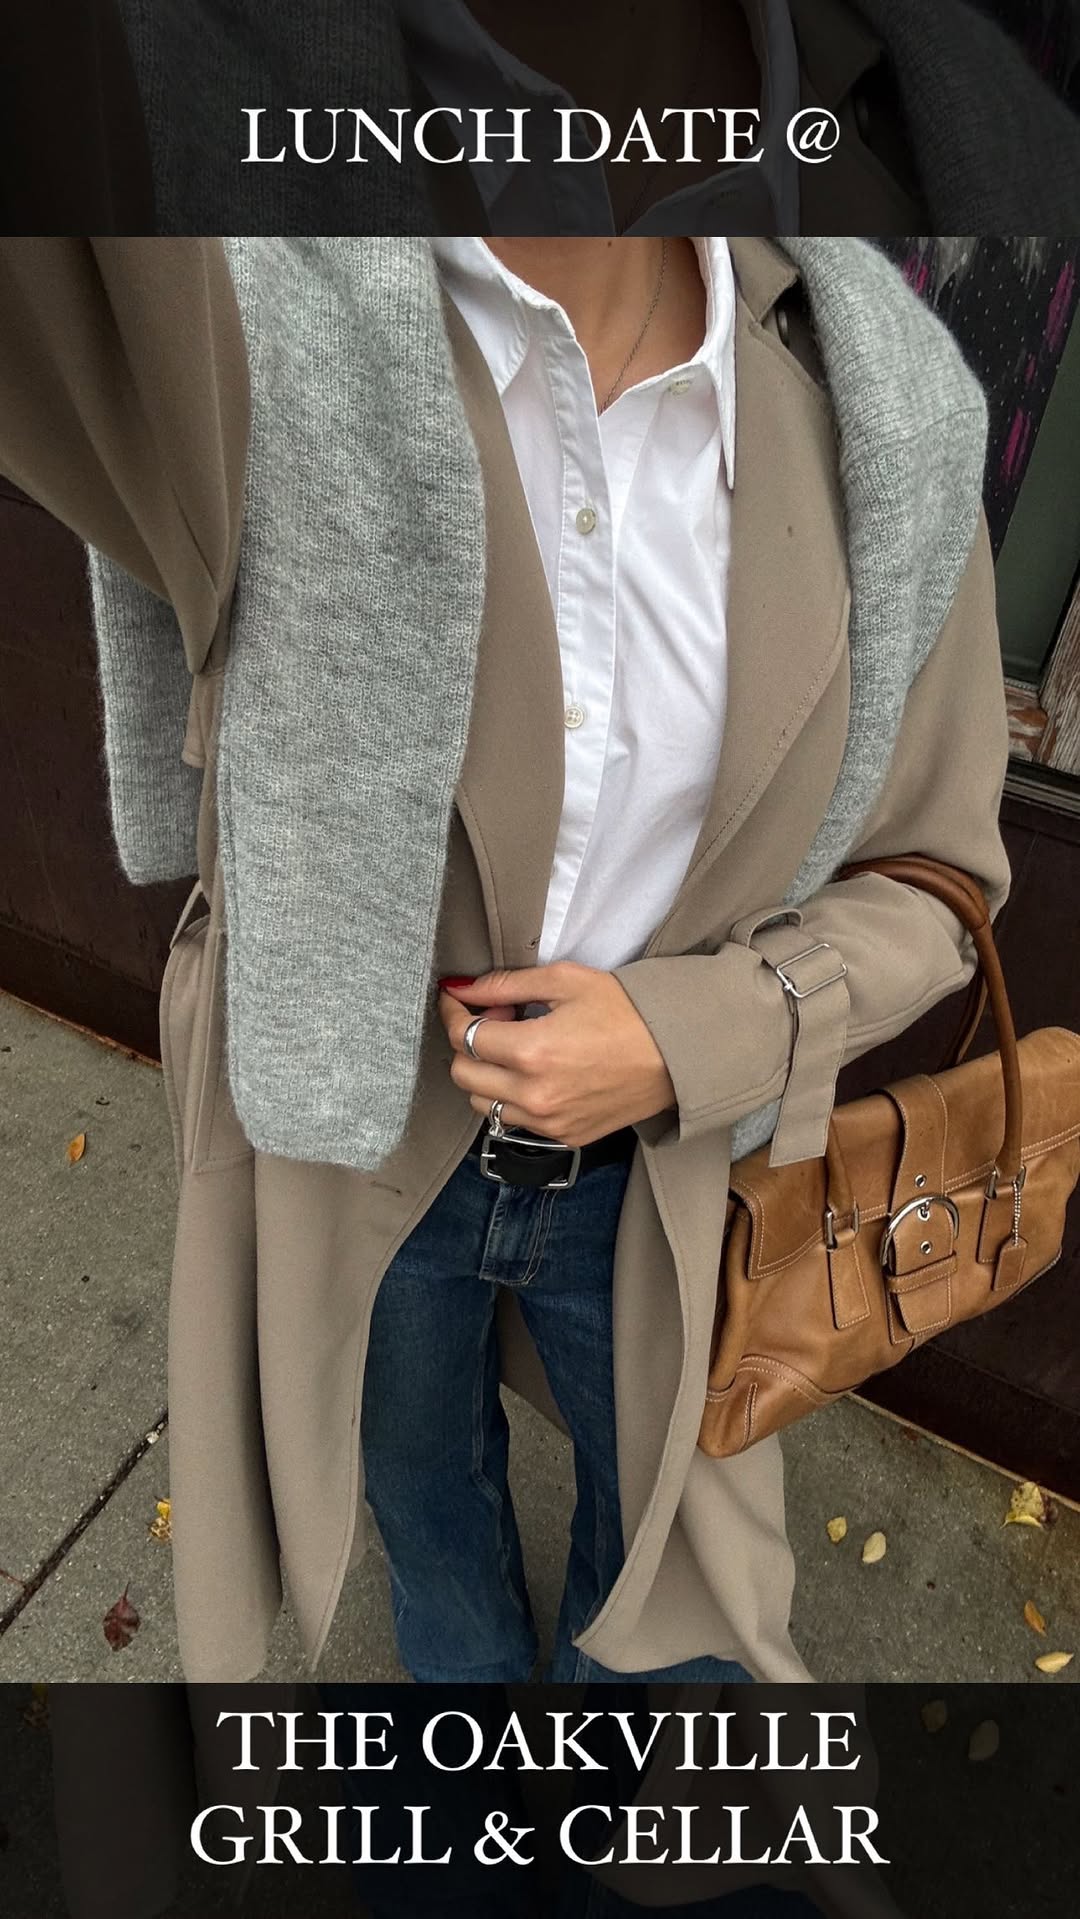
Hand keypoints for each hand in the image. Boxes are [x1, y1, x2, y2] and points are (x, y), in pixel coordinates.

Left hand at [438, 961, 676, 1147]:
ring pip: (482, 1104)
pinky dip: (512, 1097)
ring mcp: (549, 1122)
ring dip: (485, 1073)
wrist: (678, 1055)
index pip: (463, 1036)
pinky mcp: (564, 1137)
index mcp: (533, 1052)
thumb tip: (464, 987)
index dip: (453, 1012)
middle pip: (463, 1074)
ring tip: (517, 1047)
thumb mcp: (566, 981)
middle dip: (466, 1043)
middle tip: (497, 1019)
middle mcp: (535, 1095)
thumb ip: (507, 984)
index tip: (457, 999)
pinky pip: (515, 1121)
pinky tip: (537, 1071)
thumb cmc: (629, 1011)